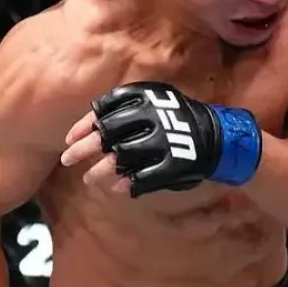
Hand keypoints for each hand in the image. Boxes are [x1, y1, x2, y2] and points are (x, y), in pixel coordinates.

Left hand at [60, 81, 262, 197]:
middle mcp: (153, 117)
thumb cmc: (176, 121)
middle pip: (108, 134)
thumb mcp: (152, 105)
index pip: (105, 108)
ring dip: (101, 170)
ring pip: (122, 158)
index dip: (84, 124)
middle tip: (67, 159)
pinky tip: (117, 189)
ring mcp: (164, 141)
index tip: (70, 138)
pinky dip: (128, 184)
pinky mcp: (175, 163)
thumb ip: (123, 113)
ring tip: (89, 178)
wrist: (219, 138)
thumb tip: (87, 128)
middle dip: (84, 148)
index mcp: (146, 98)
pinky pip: (145, 177)